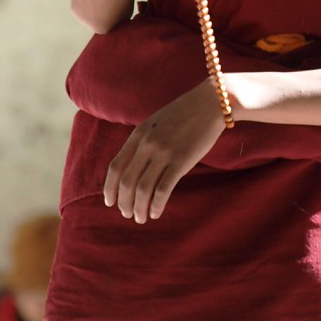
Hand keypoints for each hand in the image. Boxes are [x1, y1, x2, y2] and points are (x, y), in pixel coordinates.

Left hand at [103, 81, 225, 222]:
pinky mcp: (181, 161)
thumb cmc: (185, 113)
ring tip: (141, 218)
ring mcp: (164, 152)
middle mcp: (147, 144)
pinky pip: (163, 189)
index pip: (115, 167)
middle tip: (127, 214)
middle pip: (126, 181)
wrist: (210, 102)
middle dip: (124, 202)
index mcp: (138, 134)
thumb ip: (144, 141)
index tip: (110, 202)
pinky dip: (156, 205)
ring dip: (139, 208)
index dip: (110, 188)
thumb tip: (134, 165)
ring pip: (142, 189)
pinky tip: (156, 212)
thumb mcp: (156, 122)